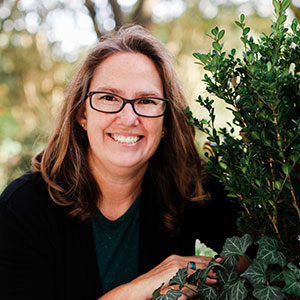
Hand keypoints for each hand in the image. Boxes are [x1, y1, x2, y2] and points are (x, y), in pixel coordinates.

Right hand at [98, 254, 219, 299]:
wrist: (138, 289)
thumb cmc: (154, 286)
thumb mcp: (170, 279)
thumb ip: (182, 278)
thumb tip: (196, 283)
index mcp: (175, 259)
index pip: (195, 259)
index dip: (207, 261)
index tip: (219, 261)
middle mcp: (175, 260)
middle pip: (198, 262)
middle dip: (212, 265)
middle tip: (224, 266)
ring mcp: (174, 266)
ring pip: (196, 269)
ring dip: (209, 274)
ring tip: (219, 277)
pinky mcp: (173, 274)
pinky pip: (190, 279)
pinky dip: (201, 281)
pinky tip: (209, 283)